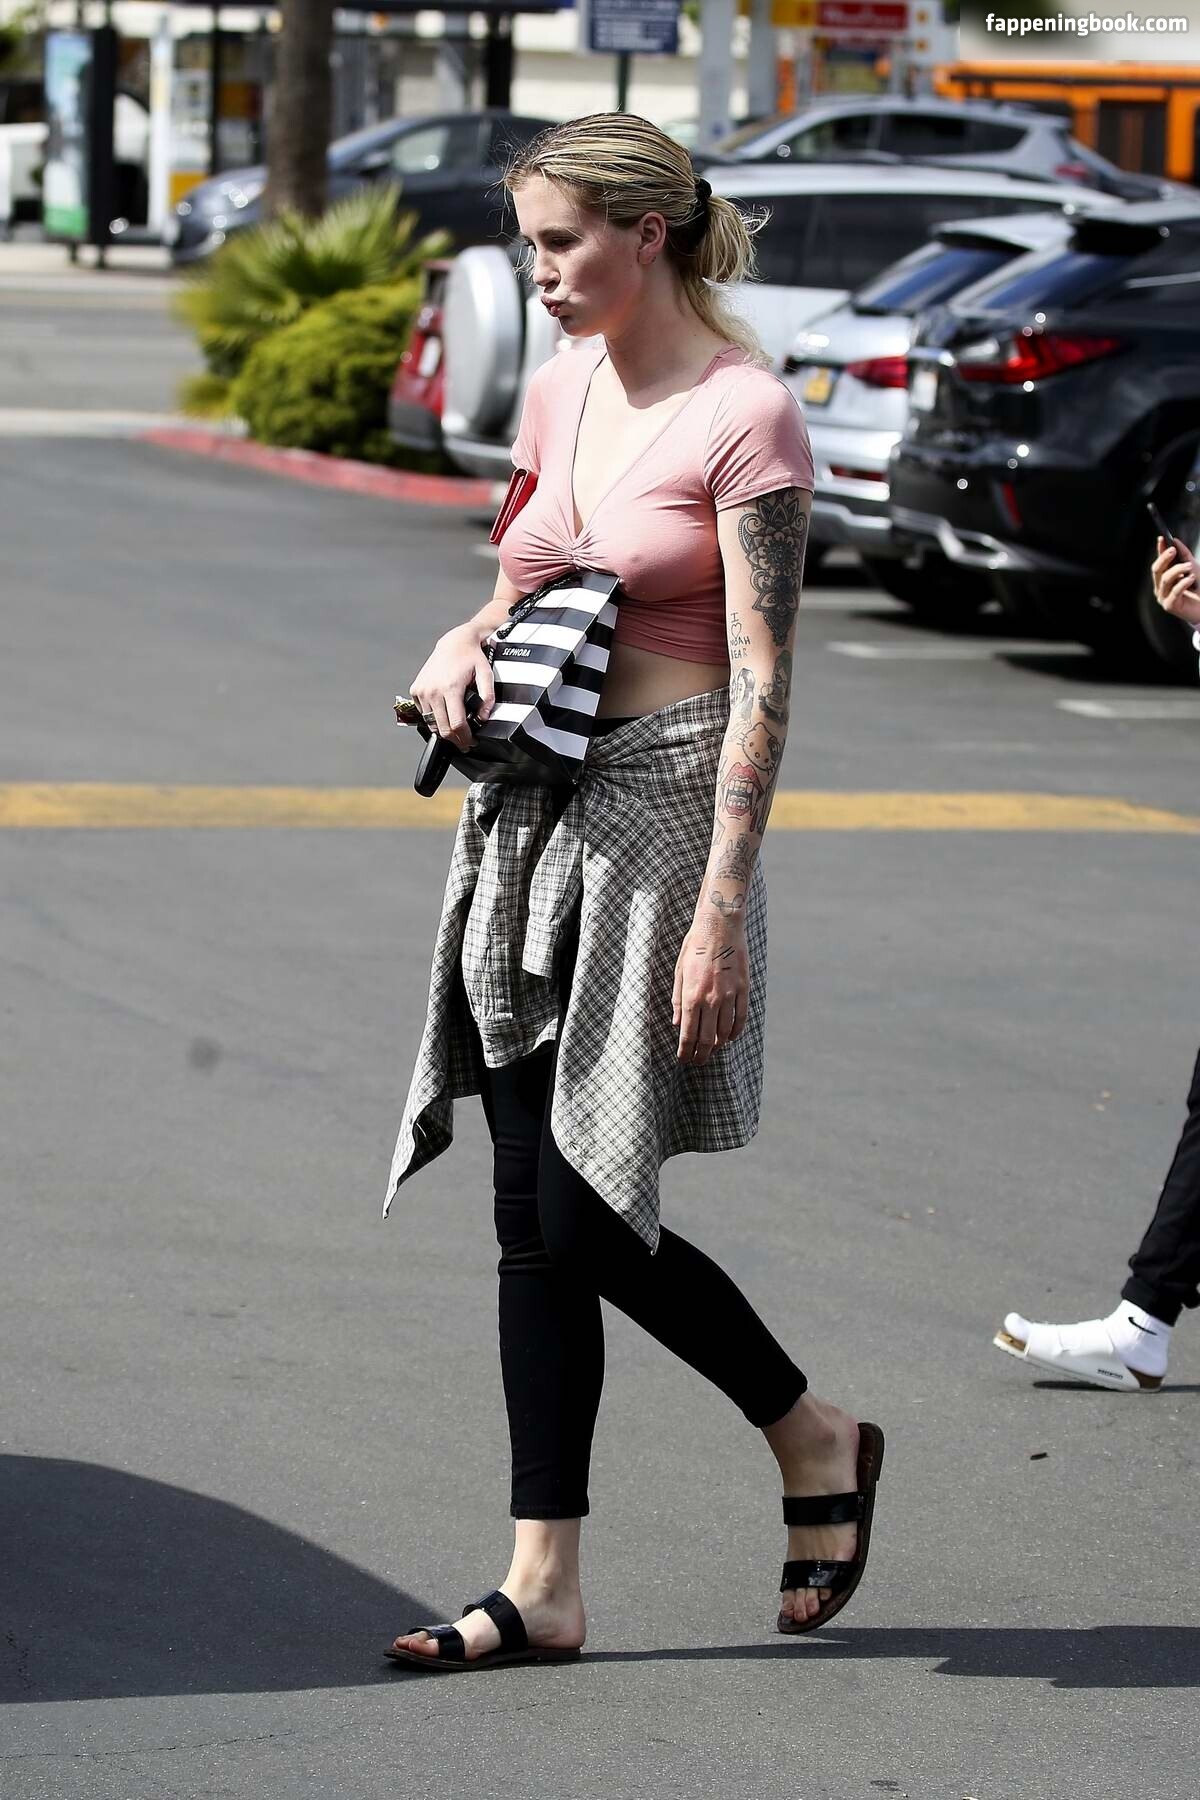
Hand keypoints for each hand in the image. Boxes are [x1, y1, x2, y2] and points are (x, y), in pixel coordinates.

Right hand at [409, 624, 497, 751]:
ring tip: (455, 729)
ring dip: (443, 730)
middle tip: (464, 742)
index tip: (471, 742)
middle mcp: (433, 691)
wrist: (453, 643)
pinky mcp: (415, 690)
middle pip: (443, 728)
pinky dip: (434, 718)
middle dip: (455, 739)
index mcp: (450, 688)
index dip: (465, 738)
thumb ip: (488, 698)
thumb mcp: (486, 674)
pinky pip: (424, 713)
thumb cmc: (470, 657)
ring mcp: (422, 691)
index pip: (456, 724)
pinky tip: (444, 712)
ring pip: (431, 724)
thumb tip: (483, 718)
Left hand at [672, 908, 749, 1065]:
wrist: (720, 926)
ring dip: (718, 1045)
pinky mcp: (743, 989)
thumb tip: (678, 1023)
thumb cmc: (695, 946)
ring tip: (712, 1050)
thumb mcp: (679, 971)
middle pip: (707, 1039)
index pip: (688, 1034)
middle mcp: (711, 999)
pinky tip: (729, 1037)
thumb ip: (678, 1000)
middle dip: (701, 1055)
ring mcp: (729, 995)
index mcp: (692, 996)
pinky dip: (735, 1032)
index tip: (684, 1059)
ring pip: (725, 1032)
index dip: (686, 1052)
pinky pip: (741, 1018)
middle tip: (698, 1061)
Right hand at [1152, 535, 1199, 629]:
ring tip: (1190, 567)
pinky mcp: (1170, 606)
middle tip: (1173, 549)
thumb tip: (1175, 541)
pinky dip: (1183, 583)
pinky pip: (1175, 591)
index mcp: (1164, 579)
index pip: (1159, 562)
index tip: (1162, 538)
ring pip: (1166, 579)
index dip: (1159, 550)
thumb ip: (1184, 555)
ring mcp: (1164, 597)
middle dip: (1165, 558)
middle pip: (1157, 570)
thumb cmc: (1199, 588)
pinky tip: (1191, 579)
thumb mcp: (1193, 568)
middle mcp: (1161, 588)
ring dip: (1178, 570)